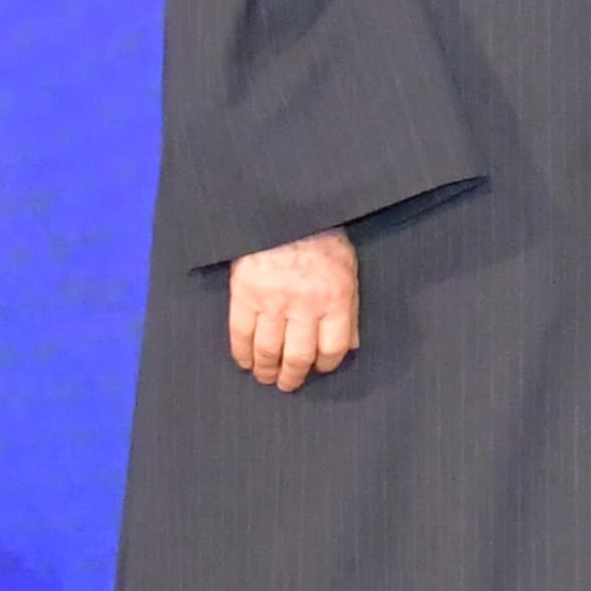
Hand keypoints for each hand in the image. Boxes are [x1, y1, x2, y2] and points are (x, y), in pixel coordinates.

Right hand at [228, 228, 358, 391]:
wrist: (285, 206)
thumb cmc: (320, 236)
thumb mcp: (347, 269)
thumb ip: (349, 310)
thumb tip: (350, 346)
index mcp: (335, 297)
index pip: (332, 349)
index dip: (324, 366)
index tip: (317, 370)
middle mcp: (305, 304)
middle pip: (299, 357)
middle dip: (293, 376)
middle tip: (288, 384)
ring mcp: (273, 300)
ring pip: (269, 351)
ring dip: (266, 370)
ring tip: (265, 377)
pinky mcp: (244, 293)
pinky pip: (241, 334)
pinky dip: (242, 354)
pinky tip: (245, 362)